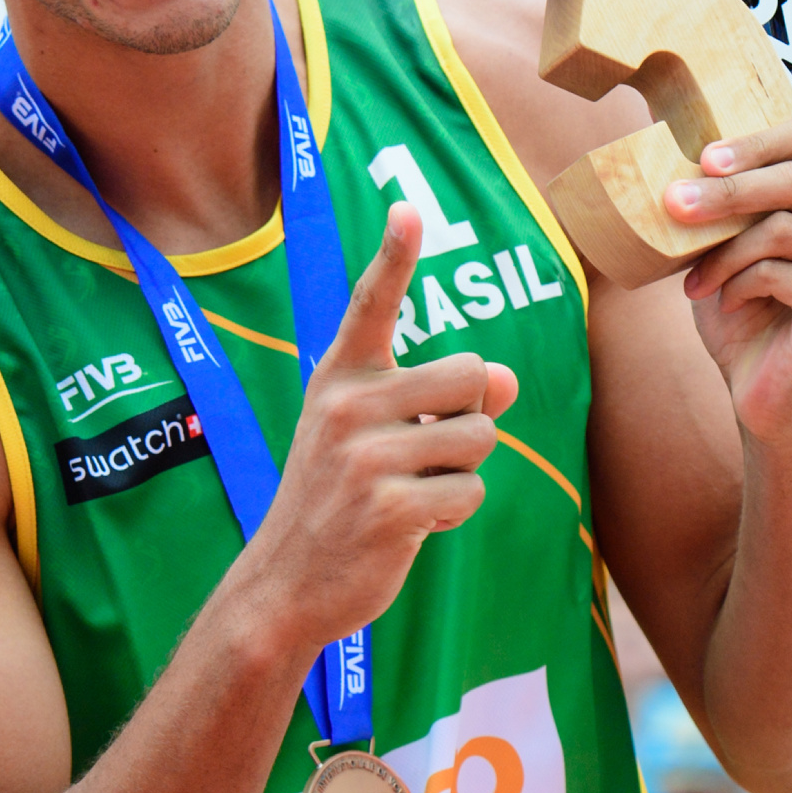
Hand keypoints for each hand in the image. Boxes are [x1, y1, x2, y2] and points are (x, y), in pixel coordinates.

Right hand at [235, 204, 519, 654]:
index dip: (394, 256)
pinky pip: (469, 492)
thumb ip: (441, 400)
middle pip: (471, 377)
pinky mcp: (388, 507)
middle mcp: (347, 407)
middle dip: (472, 419)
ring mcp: (364, 457)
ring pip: (480, 439)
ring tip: (412, 492)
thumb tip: (506, 379)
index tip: (407, 210)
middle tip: (426, 454)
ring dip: (464, 472)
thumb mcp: (375, 437)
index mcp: (339, 378)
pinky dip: (453, 514)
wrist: (285, 582)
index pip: (371, 305)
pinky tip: (409, 526)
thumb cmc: (339, 499)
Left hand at [666, 119, 791, 445]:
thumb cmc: (752, 311)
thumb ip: (739, 192)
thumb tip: (694, 145)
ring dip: (724, 251)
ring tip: (698, 278)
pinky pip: (779, 271)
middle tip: (672, 204)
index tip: (704, 158)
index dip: (756, 142)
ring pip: (783, 227)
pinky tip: (729, 303)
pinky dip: (738, 285)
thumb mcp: (743, 240)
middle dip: (725, 192)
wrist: (767, 397)